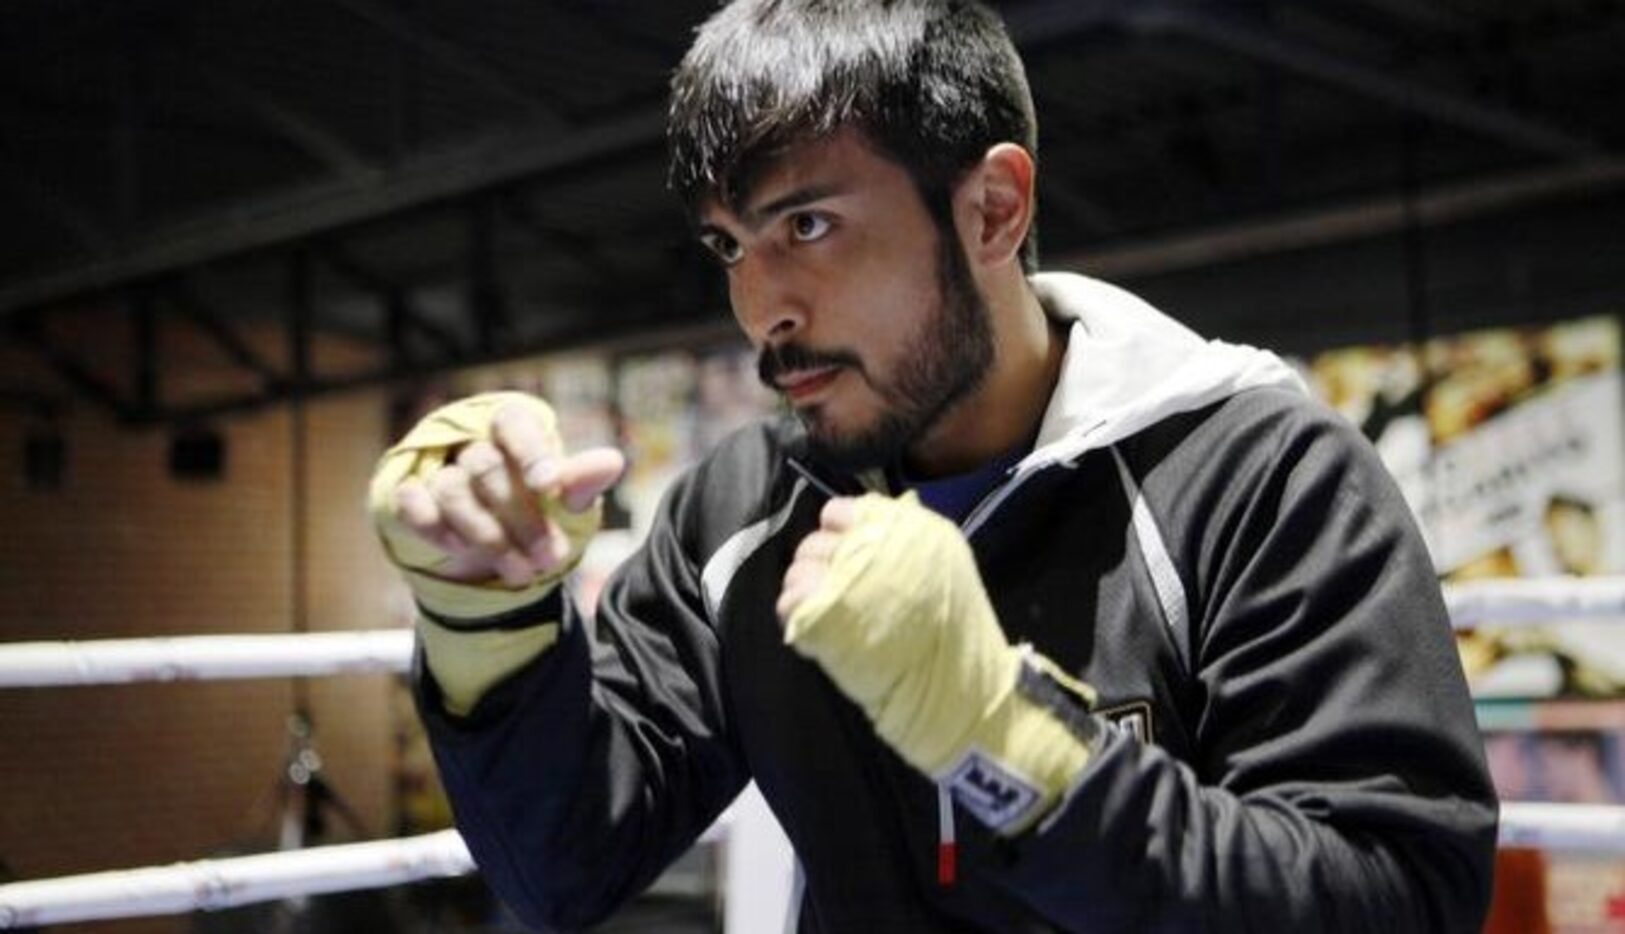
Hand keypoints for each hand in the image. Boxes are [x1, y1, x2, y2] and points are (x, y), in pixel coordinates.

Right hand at [391, 400, 624, 586]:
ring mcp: (436, 467)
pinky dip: (438, 530)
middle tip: (549, 558)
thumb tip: (612, 461)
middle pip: (485, 465)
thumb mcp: (568, 506)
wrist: (496, 561)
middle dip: (520, 518)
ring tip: (520, 572)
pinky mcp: (408, 495)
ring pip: (450, 489)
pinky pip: (412, 503)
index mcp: (513, 431)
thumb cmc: (541, 519)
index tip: (549, 485)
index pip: (514, 422)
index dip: (529, 451)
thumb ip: (582, 483)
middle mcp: (472, 442)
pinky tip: (462, 551)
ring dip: (486, 536)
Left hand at [778, 492, 1096, 835]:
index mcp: (901, 528)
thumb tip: (861, 524)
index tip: (848, 556)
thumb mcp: (942, 562)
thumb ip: (903, 537)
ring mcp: (846, 581)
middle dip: (817, 564)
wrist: (958, 683)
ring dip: (804, 589)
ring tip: (823, 609)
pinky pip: (790, 604)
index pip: (839, 511)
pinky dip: (794, 613)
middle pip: (814, 543)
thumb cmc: (953, 625)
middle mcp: (870, 547)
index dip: (838, 533)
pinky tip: (811, 626)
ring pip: (797, 571)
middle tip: (832, 589)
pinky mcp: (829, 617)